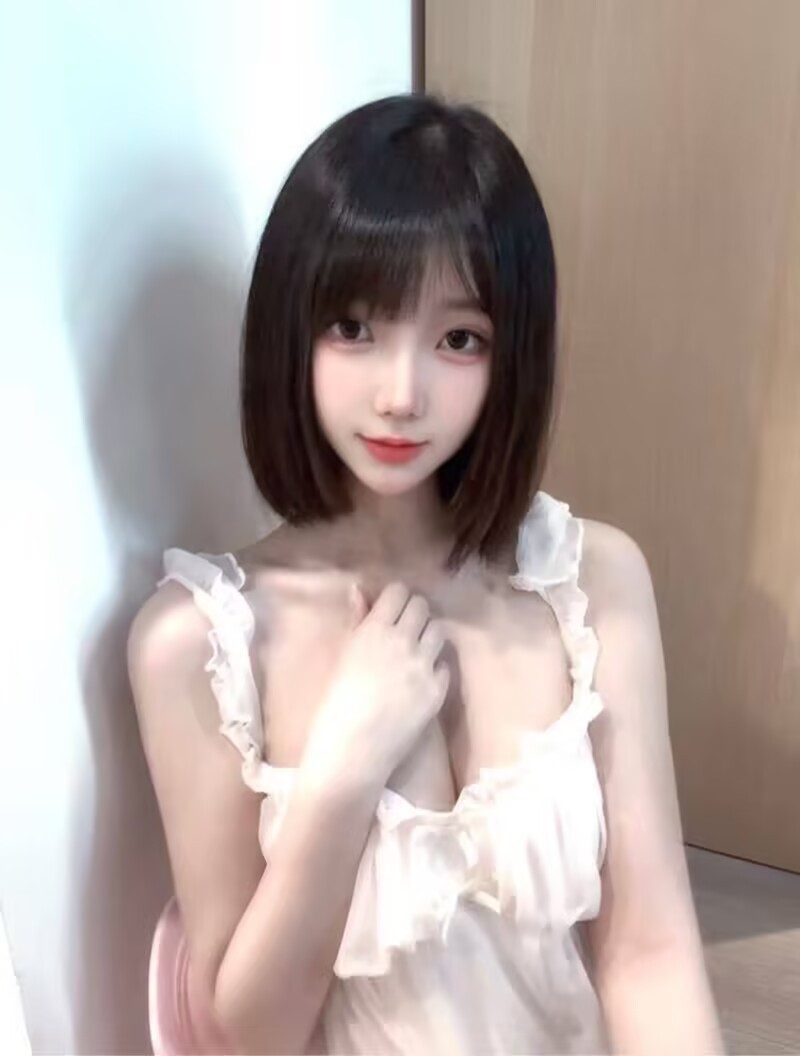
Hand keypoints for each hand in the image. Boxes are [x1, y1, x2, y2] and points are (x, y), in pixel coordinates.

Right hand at [300, 582, 449, 792]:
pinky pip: (444, 666)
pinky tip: (420, 681)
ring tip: (416, 652)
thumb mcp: (343, 656)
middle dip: (414, 613)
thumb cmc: (335, 704)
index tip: (392, 610)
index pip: (398, 592)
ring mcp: (423, 666)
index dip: (396, 599)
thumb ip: (358, 621)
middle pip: (422, 607)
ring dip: (428, 636)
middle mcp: (402, 642)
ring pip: (438, 631)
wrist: (352, 750)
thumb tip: (360, 590)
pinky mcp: (437, 690)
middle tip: (405, 629)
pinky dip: (435, 669)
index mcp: (373, 630)